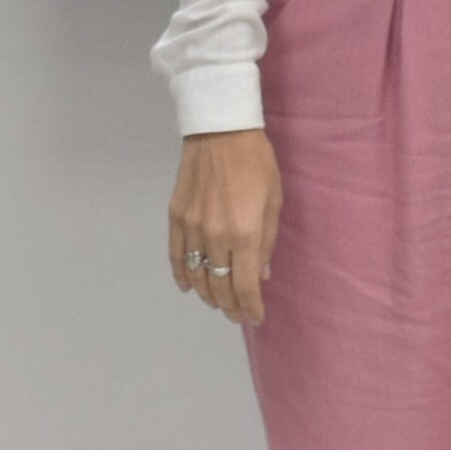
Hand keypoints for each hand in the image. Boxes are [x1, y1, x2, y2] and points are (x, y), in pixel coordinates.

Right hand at [169, 129, 280, 328]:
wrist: (221, 131)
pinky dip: (182, 275)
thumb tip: (261, 275)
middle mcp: (216, 236)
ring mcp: (192, 227)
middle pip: (219, 286)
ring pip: (196, 276)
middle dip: (230, 306)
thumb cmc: (257, 163)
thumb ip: (267, 243)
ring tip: (217, 302)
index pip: (245, 287)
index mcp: (245, 234)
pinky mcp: (176, 217)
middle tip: (237, 315)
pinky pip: (176, 256)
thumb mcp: (274, 202)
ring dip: (207, 295)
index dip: (250, 308)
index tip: (255, 318)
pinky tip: (189, 286)